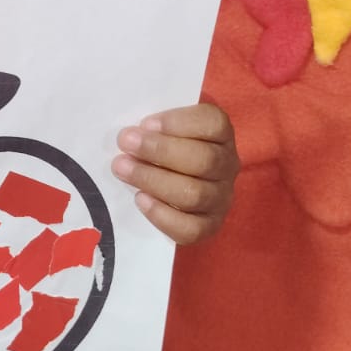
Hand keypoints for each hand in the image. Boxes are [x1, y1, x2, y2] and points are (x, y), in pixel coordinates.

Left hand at [112, 103, 237, 244]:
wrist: (173, 186)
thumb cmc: (165, 148)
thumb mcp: (164, 130)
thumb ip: (154, 127)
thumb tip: (132, 134)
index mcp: (221, 135)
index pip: (214, 123)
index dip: (179, 122)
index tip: (146, 123)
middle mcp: (228, 166)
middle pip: (204, 159)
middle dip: (160, 150)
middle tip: (125, 143)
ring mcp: (221, 199)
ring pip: (195, 194)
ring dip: (153, 180)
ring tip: (122, 169)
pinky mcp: (209, 226)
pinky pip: (191, 228)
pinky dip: (162, 215)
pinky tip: (140, 198)